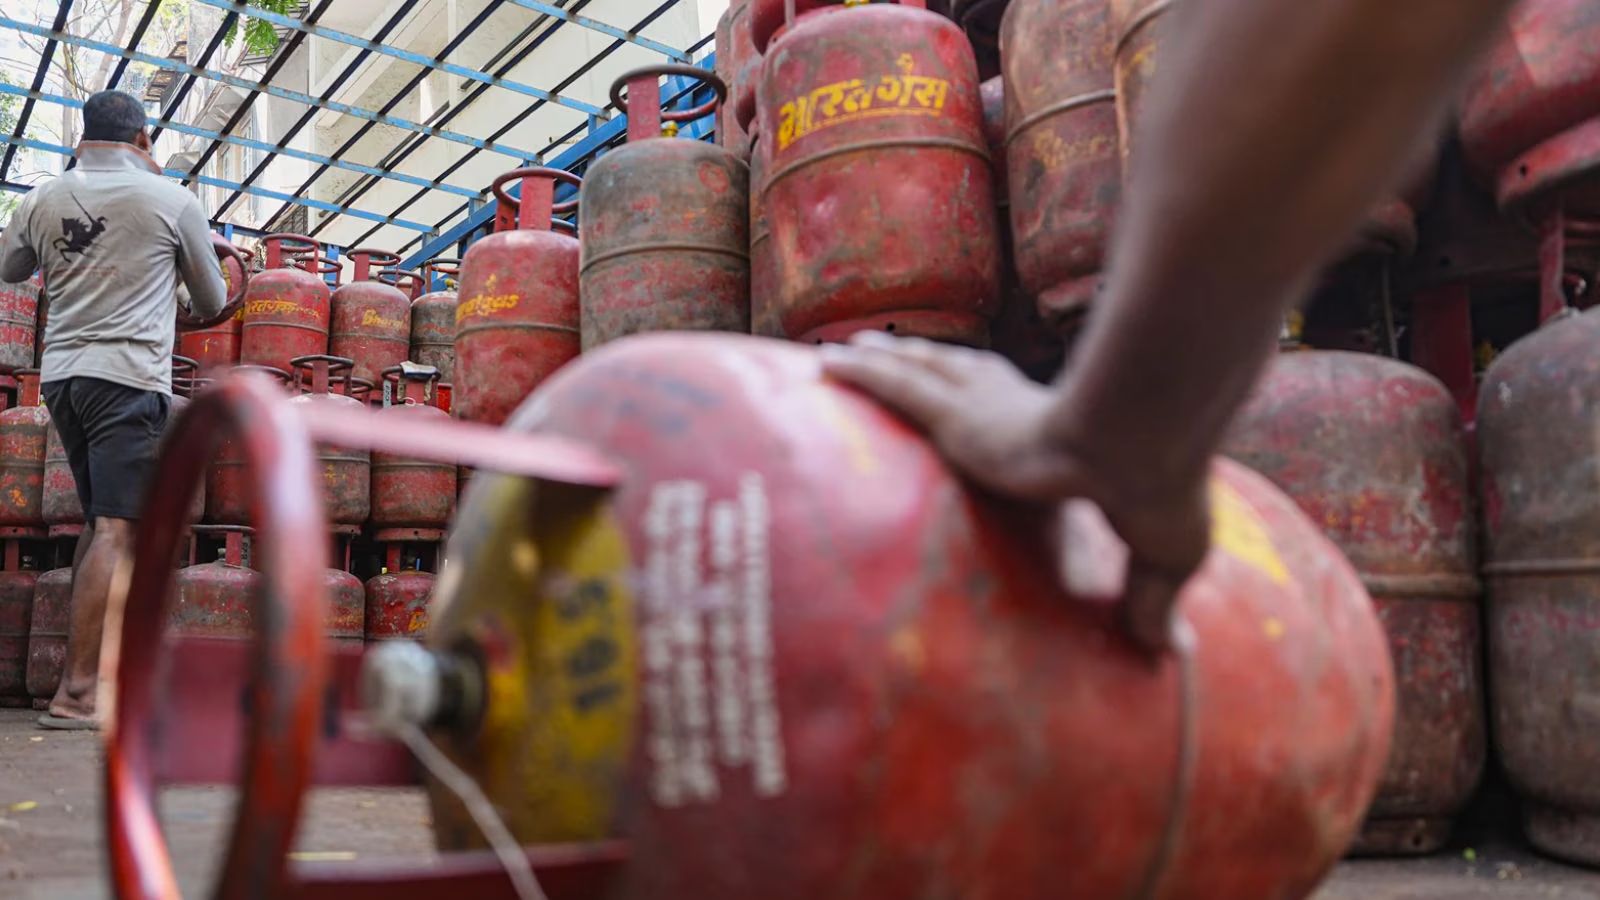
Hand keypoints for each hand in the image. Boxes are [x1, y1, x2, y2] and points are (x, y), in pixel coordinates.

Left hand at [820, 331, 1210, 651]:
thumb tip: (1173, 656)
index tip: (972, 404)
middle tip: (893, 353)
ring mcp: (983, 405)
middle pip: (956, 374)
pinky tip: (824, 365)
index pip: (1012, 408)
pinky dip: (860, 374)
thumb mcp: (1161, 553)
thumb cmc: (1161, 493)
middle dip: (925, 362)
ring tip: (850, 352)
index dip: (990, 399)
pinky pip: (894, 387)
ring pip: (918, 371)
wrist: (1143, 447)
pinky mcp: (960, 415)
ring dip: (883, 359)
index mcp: (1056, 432)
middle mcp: (1014, 405)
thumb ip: (1149, 599)